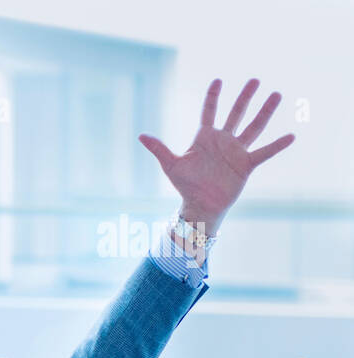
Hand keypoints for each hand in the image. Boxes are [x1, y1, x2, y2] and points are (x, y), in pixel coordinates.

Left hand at [139, 78, 294, 237]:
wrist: (200, 204)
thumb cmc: (185, 185)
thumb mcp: (171, 164)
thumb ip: (159, 148)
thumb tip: (140, 135)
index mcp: (204, 137)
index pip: (209, 111)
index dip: (213, 96)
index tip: (219, 79)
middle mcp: (223, 140)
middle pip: (236, 113)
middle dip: (245, 96)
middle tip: (255, 80)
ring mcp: (236, 151)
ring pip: (254, 127)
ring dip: (265, 111)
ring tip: (276, 94)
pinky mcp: (246, 165)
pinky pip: (264, 152)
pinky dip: (277, 145)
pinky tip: (291, 135)